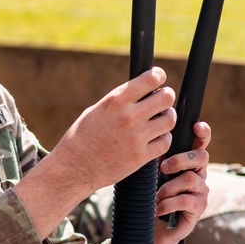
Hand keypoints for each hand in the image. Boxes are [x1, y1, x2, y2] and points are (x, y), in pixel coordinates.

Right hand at [17, 67, 176, 237]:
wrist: (74, 167)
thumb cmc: (82, 137)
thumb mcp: (97, 110)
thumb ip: (120, 101)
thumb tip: (141, 91)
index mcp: (116, 101)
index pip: (151, 79)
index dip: (159, 76)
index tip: (159, 79)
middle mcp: (129, 117)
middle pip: (167, 98)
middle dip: (166, 97)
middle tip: (162, 101)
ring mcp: (136, 137)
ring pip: (169, 120)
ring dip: (167, 118)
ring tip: (160, 120)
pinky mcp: (141, 156)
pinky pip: (165, 142)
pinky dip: (163, 138)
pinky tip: (156, 138)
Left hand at [153, 121, 210, 243]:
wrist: (151, 228)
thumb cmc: (150, 198)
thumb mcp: (151, 175)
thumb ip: (157, 159)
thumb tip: (151, 139)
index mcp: (188, 163)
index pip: (200, 143)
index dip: (203, 133)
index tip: (197, 126)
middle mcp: (199, 174)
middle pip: (201, 157)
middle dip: (180, 159)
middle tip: (163, 168)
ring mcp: (201, 191)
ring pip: (190, 179)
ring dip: (168, 188)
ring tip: (157, 197)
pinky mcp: (199, 208)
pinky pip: (186, 200)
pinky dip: (168, 204)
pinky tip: (158, 209)